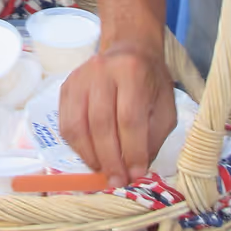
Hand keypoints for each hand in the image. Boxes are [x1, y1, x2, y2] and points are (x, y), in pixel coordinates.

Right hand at [59, 43, 176, 183]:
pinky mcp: (66, 87)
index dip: (131, 151)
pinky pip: (66, 124)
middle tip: (117, 181)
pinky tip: (91, 156)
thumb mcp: (165, 106)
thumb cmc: (150, 81)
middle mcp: (102, 71)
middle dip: (110, 159)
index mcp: (132, 72)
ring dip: (90, 156)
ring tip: (103, 172)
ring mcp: (79, 78)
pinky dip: (77, 146)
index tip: (136, 174)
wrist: (129, 50)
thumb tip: (135, 169)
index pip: (129, 118)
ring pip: (77, 126)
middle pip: (101, 124)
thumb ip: (153, 136)